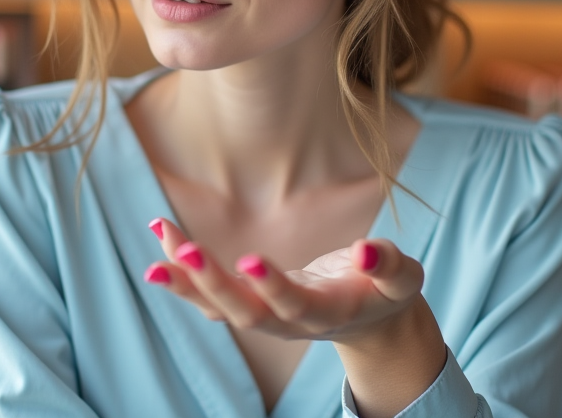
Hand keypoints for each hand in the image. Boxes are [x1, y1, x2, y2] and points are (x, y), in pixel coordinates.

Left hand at [142, 217, 427, 343]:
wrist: (370, 320)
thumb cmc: (385, 291)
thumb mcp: (402, 279)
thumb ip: (389, 265)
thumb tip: (365, 252)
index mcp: (327, 314)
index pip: (295, 306)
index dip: (272, 287)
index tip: (249, 259)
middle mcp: (288, 324)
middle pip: (244, 313)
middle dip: (212, 283)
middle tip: (185, 250)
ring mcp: (265, 318)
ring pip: (218, 307)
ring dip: (185, 279)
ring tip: (159, 240)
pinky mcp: (249, 305)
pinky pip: (208, 294)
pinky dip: (182, 270)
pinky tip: (162, 236)